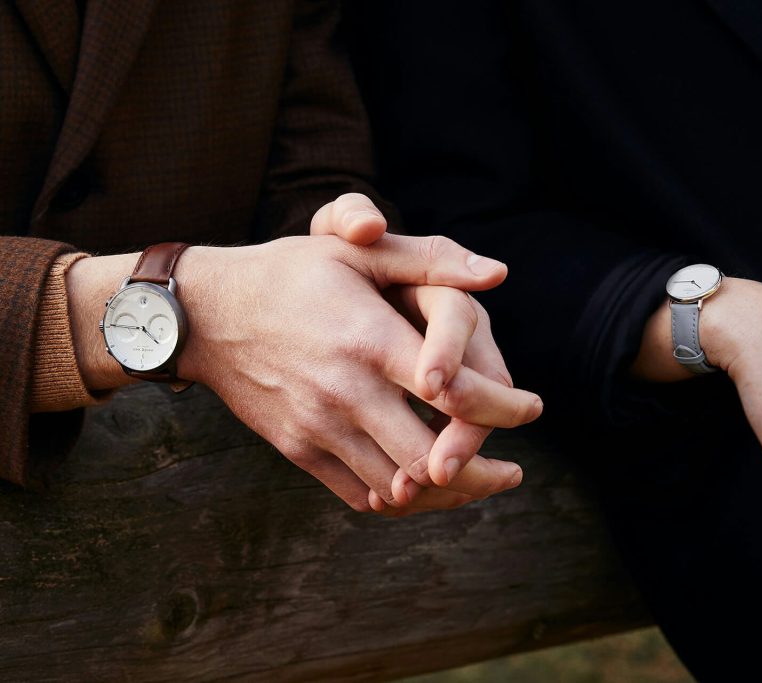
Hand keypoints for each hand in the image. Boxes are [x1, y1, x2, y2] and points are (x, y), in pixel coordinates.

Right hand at [170, 233, 541, 512]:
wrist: (204, 314)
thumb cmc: (289, 274)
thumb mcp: (355, 252)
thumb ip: (430, 259)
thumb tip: (497, 274)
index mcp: (370, 339)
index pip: (456, 392)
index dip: (503, 409)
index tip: (531, 409)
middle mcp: (347, 391)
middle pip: (432, 459)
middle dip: (484, 473)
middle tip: (511, 473)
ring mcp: (319, 426)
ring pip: (398, 488)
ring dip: (446, 495)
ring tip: (478, 485)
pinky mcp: (299, 449)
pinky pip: (358, 494)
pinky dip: (397, 499)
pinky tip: (421, 487)